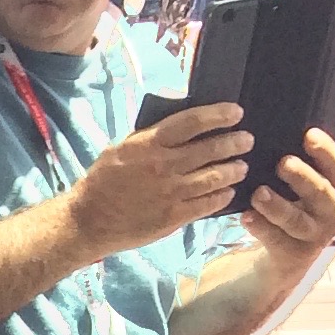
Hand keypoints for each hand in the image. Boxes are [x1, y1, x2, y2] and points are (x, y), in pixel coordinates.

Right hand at [67, 101, 250, 259]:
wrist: (87, 222)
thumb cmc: (102, 182)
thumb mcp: (121, 148)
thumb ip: (151, 135)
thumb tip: (180, 122)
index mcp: (148, 144)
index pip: (193, 122)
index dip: (219, 115)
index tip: (236, 112)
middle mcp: (163, 166)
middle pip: (211, 149)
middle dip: (235, 142)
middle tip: (246, 140)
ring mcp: (170, 193)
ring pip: (215, 177)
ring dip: (234, 169)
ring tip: (241, 166)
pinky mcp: (172, 217)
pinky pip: (207, 204)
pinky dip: (222, 196)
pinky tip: (228, 191)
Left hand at [246, 127, 334, 260]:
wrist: (290, 256)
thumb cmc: (297, 208)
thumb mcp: (305, 188)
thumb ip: (301, 167)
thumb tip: (277, 133)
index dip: (325, 150)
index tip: (309, 135)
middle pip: (320, 192)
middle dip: (302, 177)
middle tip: (283, 163)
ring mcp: (316, 235)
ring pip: (297, 220)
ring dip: (277, 206)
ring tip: (258, 193)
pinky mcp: (295, 254)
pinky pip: (276, 240)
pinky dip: (260, 227)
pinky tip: (245, 217)